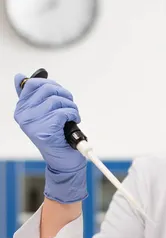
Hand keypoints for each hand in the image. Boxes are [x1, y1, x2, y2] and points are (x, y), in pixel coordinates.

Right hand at [14, 74, 86, 203]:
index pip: (32, 84)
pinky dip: (72, 115)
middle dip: (64, 95)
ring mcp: (33, 124)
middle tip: (69, 105)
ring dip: (70, 106)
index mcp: (21, 110)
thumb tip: (20, 77)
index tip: (58, 93)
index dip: (50, 84)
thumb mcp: (41, 114)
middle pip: (47, 89)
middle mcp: (24, 116)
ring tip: (71, 115)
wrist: (63, 160)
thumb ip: (32, 97)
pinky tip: (72, 121)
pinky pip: (63, 112)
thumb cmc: (55, 136)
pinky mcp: (46, 130)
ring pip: (57, 100)